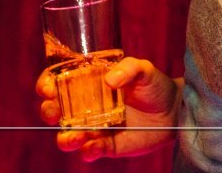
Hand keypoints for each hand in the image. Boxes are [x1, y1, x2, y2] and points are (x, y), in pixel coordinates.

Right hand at [36, 56, 180, 160]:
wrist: (174, 111)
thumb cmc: (154, 85)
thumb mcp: (144, 69)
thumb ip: (129, 68)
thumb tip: (110, 80)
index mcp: (88, 83)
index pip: (57, 83)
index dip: (46, 85)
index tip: (48, 87)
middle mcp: (85, 107)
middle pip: (54, 111)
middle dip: (49, 112)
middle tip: (55, 112)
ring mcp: (93, 128)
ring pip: (67, 136)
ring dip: (65, 138)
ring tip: (75, 136)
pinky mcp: (105, 146)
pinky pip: (88, 152)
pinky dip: (87, 152)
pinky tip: (94, 147)